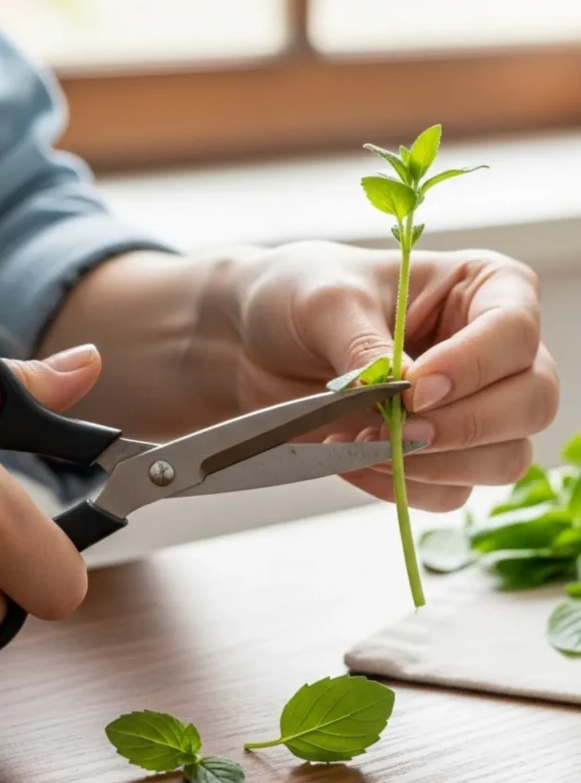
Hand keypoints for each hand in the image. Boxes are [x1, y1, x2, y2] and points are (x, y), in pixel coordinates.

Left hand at [228, 242, 558, 510]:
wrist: (251, 345)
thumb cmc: (297, 297)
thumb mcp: (325, 303)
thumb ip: (366, 347)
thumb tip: (400, 396)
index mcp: (484, 288)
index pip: (515, 333)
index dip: (473, 367)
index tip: (416, 389)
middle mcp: (494, 352)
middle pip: (531, 403)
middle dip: (465, 426)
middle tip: (398, 430)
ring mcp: (473, 409)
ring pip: (504, 459)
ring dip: (435, 465)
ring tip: (363, 443)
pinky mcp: (439, 457)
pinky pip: (450, 493)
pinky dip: (403, 486)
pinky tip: (353, 459)